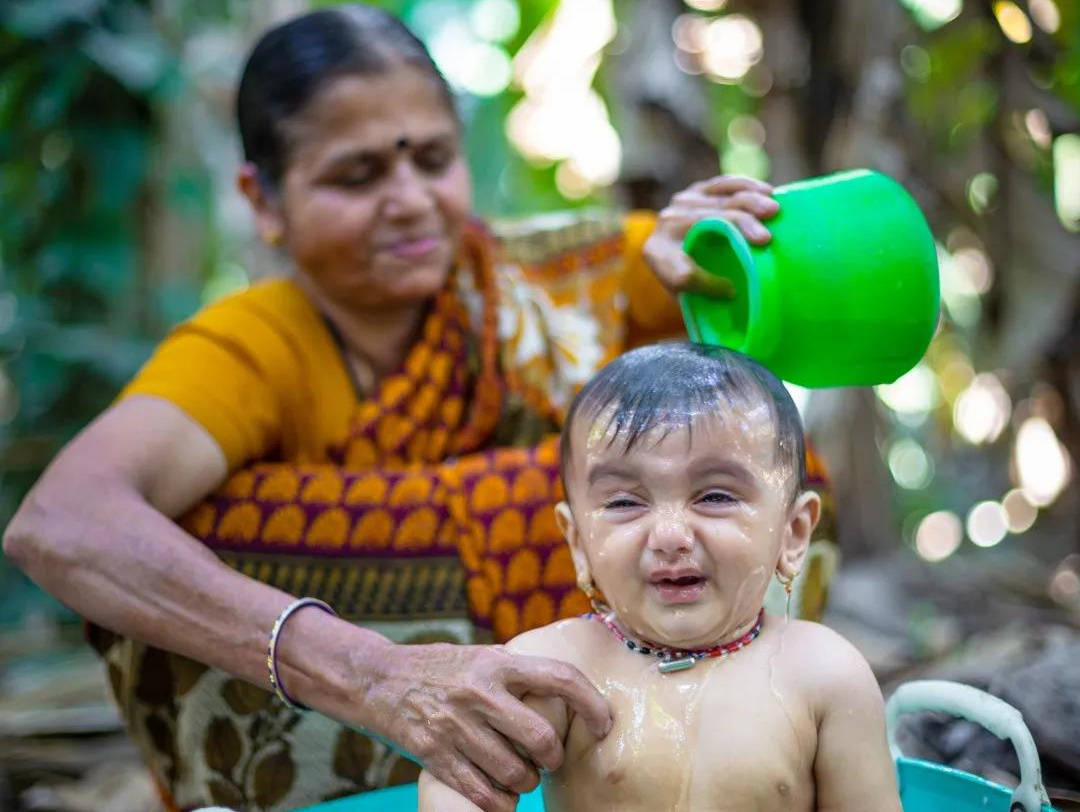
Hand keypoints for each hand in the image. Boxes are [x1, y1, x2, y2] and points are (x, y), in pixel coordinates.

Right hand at [361, 641, 611, 811]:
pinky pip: (483, 794)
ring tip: (519, 776)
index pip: (561, 679)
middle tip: (546, 760)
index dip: (592, 704)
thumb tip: (568, 694)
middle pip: (541, 740)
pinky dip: (499, 802)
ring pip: (515, 774)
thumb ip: (517, 674)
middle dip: (552, 759)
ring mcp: (456, 726)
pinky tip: (498, 795)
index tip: (603, 725)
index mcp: (498, 664)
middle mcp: (480, 693)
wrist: (377, 679)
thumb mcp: (481, 657)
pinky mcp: (436, 756)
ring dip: (525, 783)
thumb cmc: (440, 668)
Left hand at [643, 175, 778, 293]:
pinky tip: (767, 191)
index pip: (681, 272)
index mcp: (658, 255)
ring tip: (773, 210)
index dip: (706, 283)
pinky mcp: (698, 189)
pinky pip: (724, 184)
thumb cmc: (692, 281)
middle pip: (703, 223)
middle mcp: (665, 224)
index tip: (731, 291)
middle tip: (765, 239)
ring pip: (718, 200)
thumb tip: (734, 294)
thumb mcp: (693, 296)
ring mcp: (681, 202)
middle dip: (737, 228)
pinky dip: (747, 186)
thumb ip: (706, 297)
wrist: (681, 252)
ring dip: (748, 203)